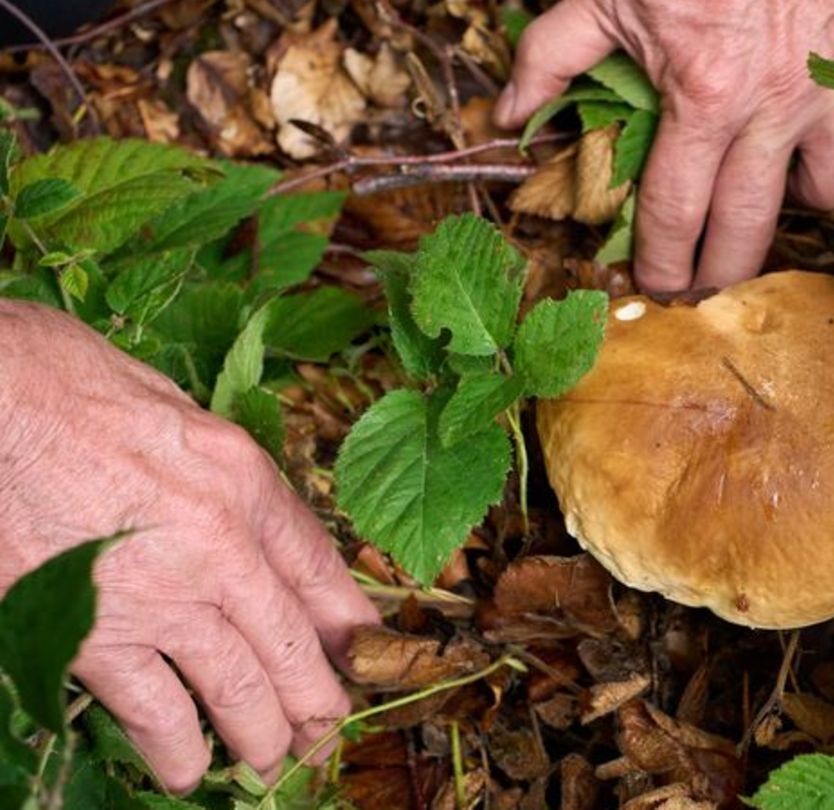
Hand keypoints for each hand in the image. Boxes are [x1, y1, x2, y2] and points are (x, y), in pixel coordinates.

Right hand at [0, 301, 378, 792]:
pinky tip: (187, 773)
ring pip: (236, 689)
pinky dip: (176, 750)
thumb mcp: (184, 416)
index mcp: (246, 482)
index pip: (321, 569)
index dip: (349, 623)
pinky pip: (152, 712)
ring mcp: (157, 597)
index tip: (364, 653)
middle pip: (291, 645)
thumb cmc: (74, 386)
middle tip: (325, 736)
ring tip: (272, 764)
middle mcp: (220, 546)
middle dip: (317, 702)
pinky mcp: (88, 634)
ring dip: (262, 737)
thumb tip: (258, 526)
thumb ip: (228, 479)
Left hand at [495, 0, 833, 291]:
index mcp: (701, 100)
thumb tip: (508, 113)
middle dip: (725, 273)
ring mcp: (831, 87)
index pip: (677, 213)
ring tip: (777, 195)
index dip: (664, 263)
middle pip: (751, 229)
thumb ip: (551, 57)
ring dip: (802, 203)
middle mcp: (771, 110)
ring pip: (832, 189)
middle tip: (709, 286)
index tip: (656, 287)